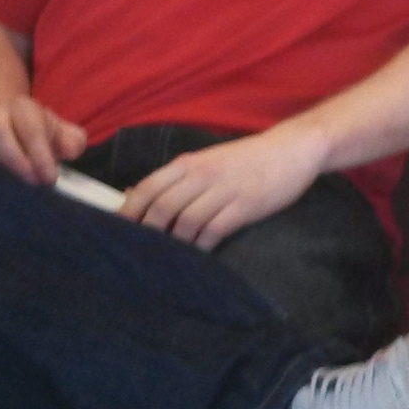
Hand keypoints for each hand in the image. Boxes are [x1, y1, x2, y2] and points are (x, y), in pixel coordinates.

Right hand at [0, 94, 87, 184]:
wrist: (1, 122)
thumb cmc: (36, 134)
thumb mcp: (59, 133)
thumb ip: (72, 140)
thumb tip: (71, 149)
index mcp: (22, 109)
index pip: (31, 128)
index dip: (40, 154)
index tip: (50, 179)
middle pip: (0, 135)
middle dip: (18, 162)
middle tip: (34, 185)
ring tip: (16, 192)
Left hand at [122, 120, 323, 249]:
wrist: (291, 149)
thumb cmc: (245, 159)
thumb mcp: (207, 161)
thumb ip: (174, 179)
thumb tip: (133, 195)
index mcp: (189, 163)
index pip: (149, 187)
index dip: (130, 211)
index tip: (116, 231)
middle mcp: (203, 174)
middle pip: (163, 207)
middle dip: (148, 233)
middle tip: (141, 253)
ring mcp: (224, 190)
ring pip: (186, 221)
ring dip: (175, 243)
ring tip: (169, 259)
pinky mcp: (245, 205)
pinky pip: (215, 229)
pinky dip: (202, 245)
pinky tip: (199, 254)